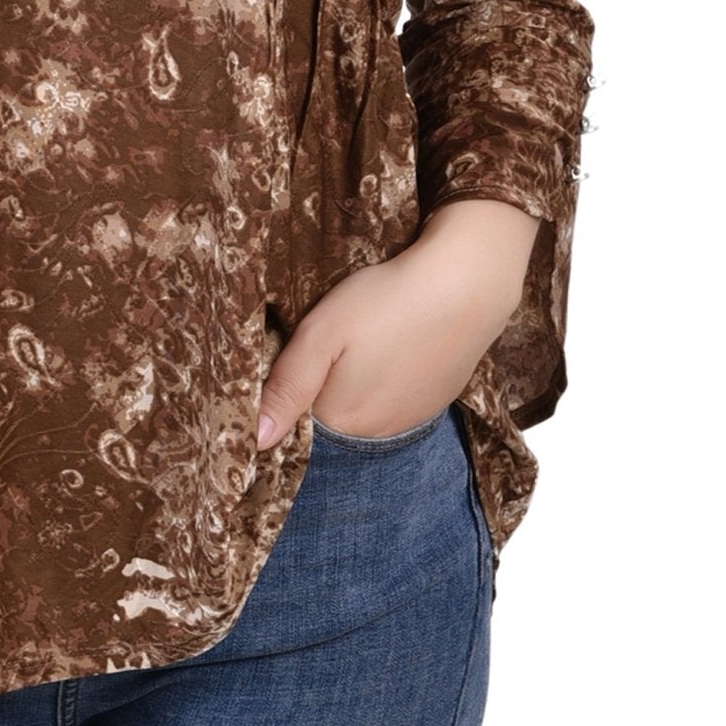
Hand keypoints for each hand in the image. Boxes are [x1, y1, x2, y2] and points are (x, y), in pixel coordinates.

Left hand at [257, 199, 537, 448]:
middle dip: (316, 393)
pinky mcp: (432, 404)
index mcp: (341, 421)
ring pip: (360, 414)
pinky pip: (391, 405)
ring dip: (350, 390)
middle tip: (326, 345)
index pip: (294, 425)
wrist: (468, 284)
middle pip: (327, 423)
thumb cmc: (387, 301)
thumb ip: (286, 387)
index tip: (288, 359)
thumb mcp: (322, 333)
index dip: (284, 394)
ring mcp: (408, 421)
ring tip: (357, 346)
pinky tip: (385, 352)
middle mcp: (375, 435)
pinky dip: (380, 385)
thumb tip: (256, 442)